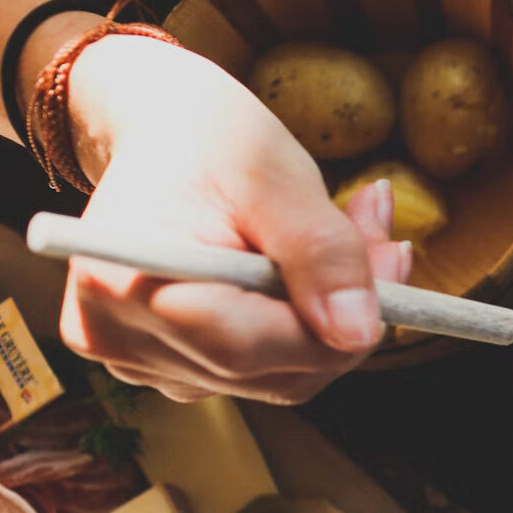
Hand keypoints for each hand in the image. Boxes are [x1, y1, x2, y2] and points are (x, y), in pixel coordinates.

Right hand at [57, 35, 407, 402]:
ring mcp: (143, 363)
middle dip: (346, 315)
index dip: (335, 322)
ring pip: (282, 377)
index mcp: (121, 287)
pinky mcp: (173, 367)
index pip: (248, 348)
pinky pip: (268, 371)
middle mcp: (120, 340)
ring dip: (334, 319)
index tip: (392, 260)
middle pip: (273, 371)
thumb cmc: (209, 141)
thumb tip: (358, 333)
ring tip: (354, 237)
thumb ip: (321, 253)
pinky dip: (307, 327)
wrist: (164, 135)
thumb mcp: (275, 175)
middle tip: (386, 242)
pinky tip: (315, 272)